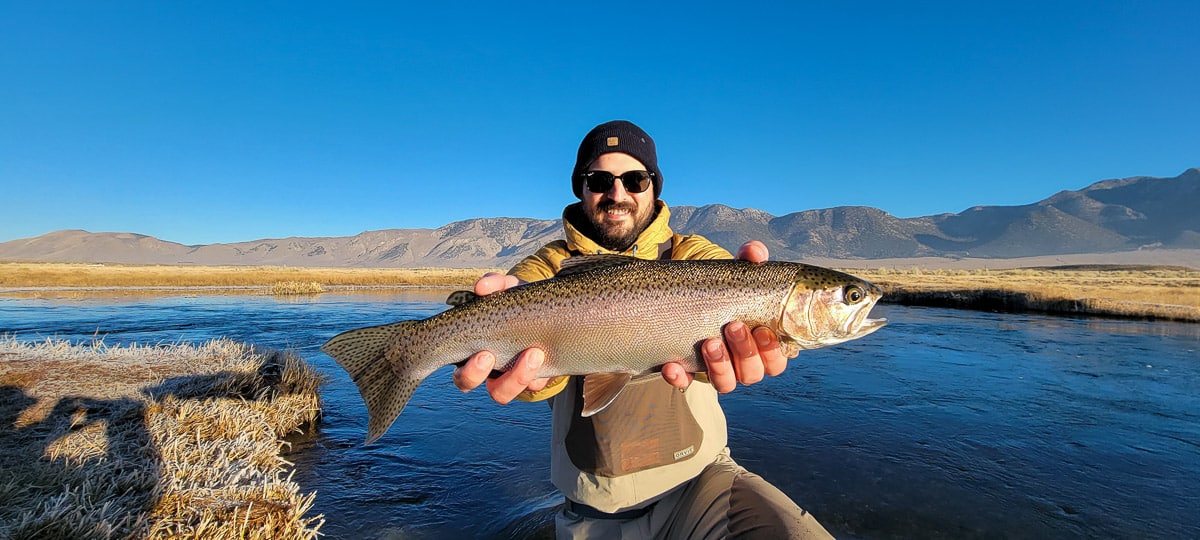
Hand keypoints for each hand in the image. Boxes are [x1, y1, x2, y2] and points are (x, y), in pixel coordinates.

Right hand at [451, 273, 550, 403]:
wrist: (552, 313)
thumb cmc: (520, 303)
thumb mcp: (509, 290)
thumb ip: (495, 284)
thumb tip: (481, 287)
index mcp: (472, 350)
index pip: (459, 372)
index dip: (467, 371)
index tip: (482, 354)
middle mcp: (485, 369)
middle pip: (468, 385)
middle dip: (476, 374)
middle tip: (489, 356)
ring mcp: (509, 377)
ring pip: (501, 394)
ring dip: (516, 377)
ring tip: (535, 353)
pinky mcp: (535, 379)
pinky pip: (534, 387)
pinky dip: (539, 375)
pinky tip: (548, 357)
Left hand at [661, 241, 792, 392]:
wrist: (687, 297)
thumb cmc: (723, 291)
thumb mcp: (736, 275)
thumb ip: (749, 261)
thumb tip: (755, 252)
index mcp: (761, 345)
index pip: (777, 361)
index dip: (773, 351)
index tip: (762, 329)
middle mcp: (742, 363)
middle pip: (753, 373)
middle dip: (745, 353)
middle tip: (732, 326)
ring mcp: (715, 370)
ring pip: (726, 383)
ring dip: (719, 366)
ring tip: (709, 342)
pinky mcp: (687, 372)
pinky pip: (685, 383)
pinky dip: (680, 377)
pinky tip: (672, 365)